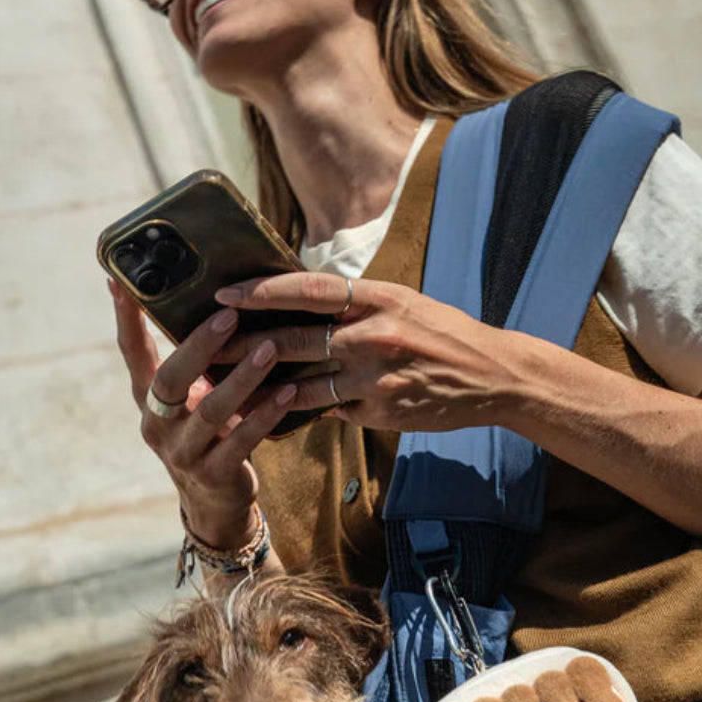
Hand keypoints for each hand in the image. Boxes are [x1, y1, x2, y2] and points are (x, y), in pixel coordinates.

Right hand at [108, 279, 296, 547]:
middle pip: (169, 380)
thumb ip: (194, 362)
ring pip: (210, 411)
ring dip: (242, 378)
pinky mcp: (212, 475)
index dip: (126, 317)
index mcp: (148, 399)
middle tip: (230, 315)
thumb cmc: (208, 433)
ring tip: (271, 349)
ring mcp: (182, 453)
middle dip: (199, 345)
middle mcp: (157, 424)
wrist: (215, 502)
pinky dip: (265, 414)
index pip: (131, 351)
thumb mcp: (192, 399)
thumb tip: (217, 301)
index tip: (120, 280)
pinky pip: (242, 441)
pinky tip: (288, 391)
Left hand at [215, 273, 518, 432]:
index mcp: (380, 297)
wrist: (494, 376)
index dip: (262, 292)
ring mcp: (378, 378)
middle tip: (206, 348)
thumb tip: (300, 302)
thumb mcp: (403, 302)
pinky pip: (332, 410)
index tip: (225, 293)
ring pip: (304, 385)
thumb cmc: (443, 333)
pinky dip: (307, 408)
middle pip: (294, 340)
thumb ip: (355, 304)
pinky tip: (278, 412)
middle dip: (243, 346)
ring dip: (262, 389)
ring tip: (226, 389)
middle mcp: (376, 335)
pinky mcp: (381, 412)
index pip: (308, 290)